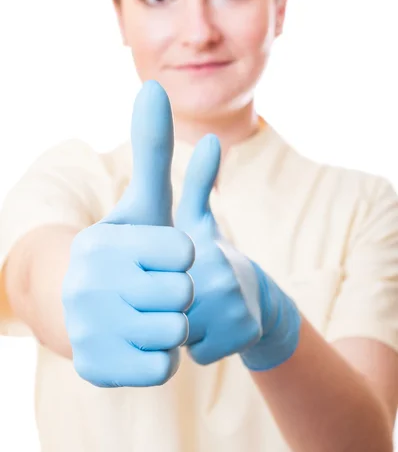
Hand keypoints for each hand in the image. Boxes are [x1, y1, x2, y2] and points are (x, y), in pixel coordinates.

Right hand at [62, 81, 193, 386]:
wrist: (80, 305)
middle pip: (182, 294)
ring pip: (174, 332)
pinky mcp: (96, 369)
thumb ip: (153, 149)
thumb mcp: (142, 203)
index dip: (179, 256)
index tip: (155, 256)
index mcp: (106, 243)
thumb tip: (156, 86)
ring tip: (141, 313)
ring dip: (168, 324)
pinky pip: (162, 366)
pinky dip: (158, 356)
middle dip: (176, 292)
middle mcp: (91, 284)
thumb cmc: (125, 250)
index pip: (184, 252)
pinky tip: (135, 341)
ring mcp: (90, 329)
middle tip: (149, 288)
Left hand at [175, 134, 301, 370]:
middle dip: (166, 303)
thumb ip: (198, 182)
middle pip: (165, 302)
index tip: (178, 268)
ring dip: (181, 325)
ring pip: (178, 329)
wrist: (257, 299)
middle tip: (186, 290)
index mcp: (201, 246)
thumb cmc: (212, 255)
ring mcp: (233, 306)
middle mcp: (218, 273)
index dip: (158, 276)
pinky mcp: (242, 334)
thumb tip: (211, 136)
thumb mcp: (199, 220)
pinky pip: (197, 350)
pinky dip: (200, 346)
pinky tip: (212, 328)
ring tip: (198, 307)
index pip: (159, 272)